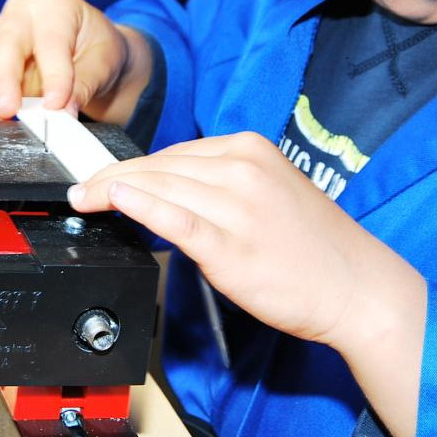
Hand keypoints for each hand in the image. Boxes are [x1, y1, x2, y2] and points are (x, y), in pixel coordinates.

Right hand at [0, 0, 151, 122]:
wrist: (89, 53)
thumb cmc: (98, 51)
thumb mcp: (104, 65)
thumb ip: (83, 87)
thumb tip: (63, 115)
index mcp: (56, 5)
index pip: (51, 42)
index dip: (53, 75)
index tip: (55, 106)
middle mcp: (22, 10)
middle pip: (6, 44)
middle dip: (4, 81)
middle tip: (8, 113)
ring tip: (1, 122)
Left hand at [66, 133, 425, 354]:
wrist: (357, 287)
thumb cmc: (314, 247)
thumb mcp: (269, 190)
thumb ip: (221, 183)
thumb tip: (168, 189)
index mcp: (249, 149)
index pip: (173, 152)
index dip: (130, 167)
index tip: (102, 178)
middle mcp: (241, 168)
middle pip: (159, 166)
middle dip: (112, 178)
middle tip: (80, 190)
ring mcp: (237, 205)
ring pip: (159, 187)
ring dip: (112, 192)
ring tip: (85, 200)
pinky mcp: (231, 245)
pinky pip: (176, 219)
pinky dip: (140, 205)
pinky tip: (114, 200)